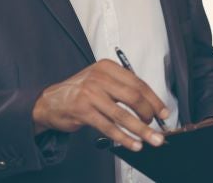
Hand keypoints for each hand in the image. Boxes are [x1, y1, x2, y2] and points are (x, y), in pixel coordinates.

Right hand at [32, 60, 168, 150]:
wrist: (49, 101)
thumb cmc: (80, 92)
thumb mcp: (101, 81)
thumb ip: (123, 88)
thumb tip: (151, 106)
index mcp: (108, 68)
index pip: (138, 83)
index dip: (154, 100)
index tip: (164, 113)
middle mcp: (99, 78)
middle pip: (134, 97)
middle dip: (150, 114)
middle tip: (157, 127)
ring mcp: (90, 94)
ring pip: (122, 114)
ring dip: (140, 129)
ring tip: (151, 139)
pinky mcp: (82, 110)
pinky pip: (108, 127)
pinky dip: (123, 137)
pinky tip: (133, 143)